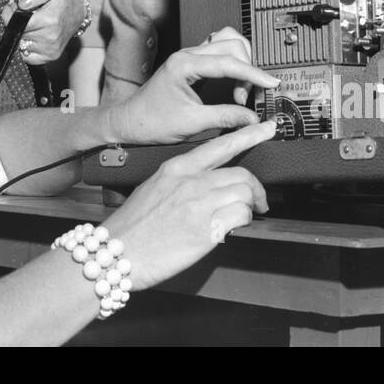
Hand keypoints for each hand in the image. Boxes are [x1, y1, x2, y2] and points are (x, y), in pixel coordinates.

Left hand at [4, 0, 80, 64]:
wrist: (77, 12)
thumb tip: (22, 5)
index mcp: (50, 20)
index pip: (18, 23)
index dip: (10, 16)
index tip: (11, 9)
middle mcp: (51, 38)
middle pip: (19, 34)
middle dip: (16, 24)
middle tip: (23, 15)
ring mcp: (51, 49)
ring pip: (22, 45)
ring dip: (22, 35)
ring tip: (30, 24)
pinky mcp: (50, 57)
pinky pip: (28, 57)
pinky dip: (26, 47)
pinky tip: (33, 36)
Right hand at [102, 119, 275, 289]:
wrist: (115, 254)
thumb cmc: (132, 227)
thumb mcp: (152, 189)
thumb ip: (181, 183)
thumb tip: (205, 188)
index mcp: (176, 168)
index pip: (220, 145)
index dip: (249, 135)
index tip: (267, 129)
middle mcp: (190, 181)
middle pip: (241, 173)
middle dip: (255, 190)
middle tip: (257, 203)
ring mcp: (199, 203)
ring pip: (245, 193)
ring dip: (249, 208)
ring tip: (241, 218)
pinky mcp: (206, 229)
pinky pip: (241, 216)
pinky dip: (242, 223)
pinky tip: (230, 230)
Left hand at [103, 27, 279, 144]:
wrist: (131, 122)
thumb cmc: (152, 121)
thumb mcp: (193, 124)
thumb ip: (225, 118)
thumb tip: (252, 118)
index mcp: (184, 65)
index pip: (228, 62)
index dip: (253, 73)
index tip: (271, 84)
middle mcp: (187, 55)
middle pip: (231, 45)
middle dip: (248, 69)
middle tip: (247, 97)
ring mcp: (189, 56)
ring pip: (227, 44)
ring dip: (241, 64)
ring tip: (240, 91)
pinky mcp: (192, 63)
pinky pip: (220, 53)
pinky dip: (233, 65)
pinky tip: (234, 84)